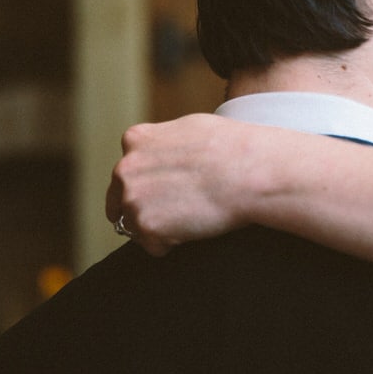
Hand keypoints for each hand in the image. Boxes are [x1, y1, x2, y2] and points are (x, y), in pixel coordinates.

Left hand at [106, 114, 248, 255]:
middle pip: (122, 200)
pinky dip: (171, 243)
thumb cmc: (231, 147)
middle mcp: (125, 168)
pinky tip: (194, 227)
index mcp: (135, 140)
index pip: (127, 171)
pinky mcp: (147, 227)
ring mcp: (133, 200)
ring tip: (191, 216)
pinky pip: (153, 246)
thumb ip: (163, 142)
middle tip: (179, 208)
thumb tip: (161, 153)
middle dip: (145, 207)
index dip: (149, 183)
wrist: (250, 171)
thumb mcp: (188, 128)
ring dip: (158, 226)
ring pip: (135, 225)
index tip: (170, 188)